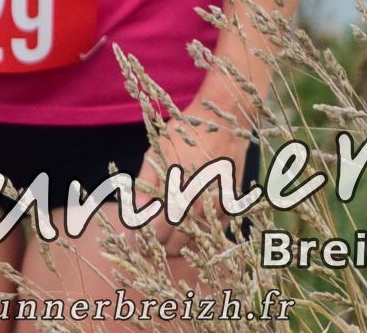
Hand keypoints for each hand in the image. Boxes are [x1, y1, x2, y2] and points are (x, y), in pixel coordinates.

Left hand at [136, 111, 247, 249]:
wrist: (223, 122)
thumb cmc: (184, 134)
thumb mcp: (156, 152)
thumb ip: (145, 184)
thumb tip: (134, 211)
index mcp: (178, 188)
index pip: (158, 228)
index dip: (145, 238)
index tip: (134, 241)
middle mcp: (201, 202)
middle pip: (178, 240)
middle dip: (160, 245)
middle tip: (147, 243)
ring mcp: (219, 207)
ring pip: (196, 240)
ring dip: (179, 244)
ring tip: (164, 240)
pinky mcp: (232, 206)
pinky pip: (214, 232)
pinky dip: (199, 236)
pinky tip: (187, 231)